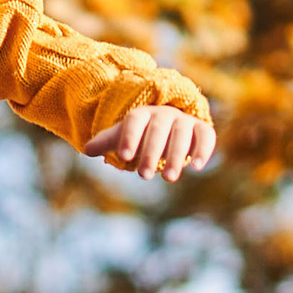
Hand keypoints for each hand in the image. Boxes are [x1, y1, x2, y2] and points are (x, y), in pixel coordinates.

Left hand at [81, 105, 215, 180]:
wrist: (171, 126)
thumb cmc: (143, 135)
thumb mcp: (124, 137)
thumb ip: (108, 142)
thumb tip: (86, 150)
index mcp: (143, 114)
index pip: (135, 120)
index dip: (129, 137)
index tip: (123, 157)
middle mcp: (165, 114)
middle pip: (158, 128)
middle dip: (151, 152)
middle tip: (144, 176)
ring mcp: (184, 121)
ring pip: (182, 133)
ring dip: (175, 155)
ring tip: (168, 179)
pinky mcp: (202, 130)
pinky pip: (206, 135)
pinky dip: (203, 150)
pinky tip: (196, 167)